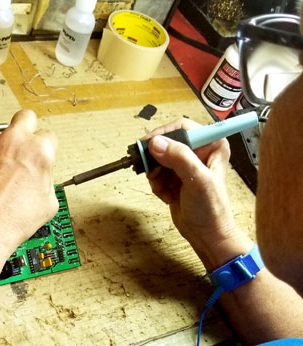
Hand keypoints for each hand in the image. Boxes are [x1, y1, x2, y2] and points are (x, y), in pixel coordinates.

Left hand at [0, 110, 57, 286]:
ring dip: (4, 149)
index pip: (49, 136)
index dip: (46, 150)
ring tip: (2, 175)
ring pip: (2, 136)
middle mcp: (15, 140)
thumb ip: (46, 178)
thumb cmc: (13, 218)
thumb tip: (40, 178)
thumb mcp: (49, 202)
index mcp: (40, 150)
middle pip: (26, 117)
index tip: (41, 159)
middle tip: (25, 146)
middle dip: (28, 128)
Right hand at [145, 118, 251, 269]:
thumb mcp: (197, 181)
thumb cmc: (211, 209)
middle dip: (156, 159)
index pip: (181, 127)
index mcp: (211, 144)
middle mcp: (198, 150)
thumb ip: (179, 159)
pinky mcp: (174, 175)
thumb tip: (155, 143)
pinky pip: (155, 172)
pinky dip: (156, 184)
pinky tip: (167, 195)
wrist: (206, 234)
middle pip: (165, 142)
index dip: (164, 134)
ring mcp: (184, 163)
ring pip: (156, 158)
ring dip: (155, 174)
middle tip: (152, 171)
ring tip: (164, 188)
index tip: (150, 146)